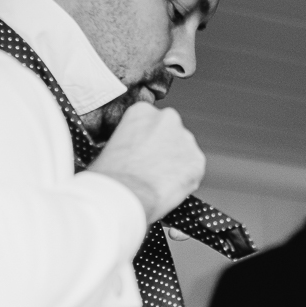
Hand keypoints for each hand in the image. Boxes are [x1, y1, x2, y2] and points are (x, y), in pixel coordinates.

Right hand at [87, 103, 204, 223]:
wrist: (123, 195)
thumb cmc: (109, 176)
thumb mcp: (108, 147)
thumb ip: (127, 143)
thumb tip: (129, 154)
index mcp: (142, 111)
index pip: (150, 124)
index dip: (144, 143)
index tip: (139, 156)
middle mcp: (168, 118)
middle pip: (169, 135)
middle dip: (163, 151)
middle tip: (149, 170)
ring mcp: (185, 139)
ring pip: (183, 153)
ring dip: (174, 165)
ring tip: (156, 183)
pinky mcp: (197, 161)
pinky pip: (192, 171)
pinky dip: (184, 181)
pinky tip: (167, 190)